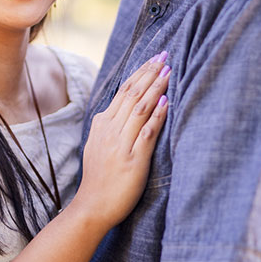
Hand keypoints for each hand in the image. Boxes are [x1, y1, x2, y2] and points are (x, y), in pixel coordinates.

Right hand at [70, 52, 170, 227]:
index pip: (123, 91)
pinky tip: (167, 101)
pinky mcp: (132, 160)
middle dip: (149, 72)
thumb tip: (124, 107)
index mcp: (102, 124)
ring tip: (169, 71)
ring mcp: (120, 144)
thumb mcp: (100, 145)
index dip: (140, 73)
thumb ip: (111, 125)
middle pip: (132, 94)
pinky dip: (157, 115)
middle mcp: (110, 130)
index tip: (154, 58)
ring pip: (139, 108)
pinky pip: (146, 132)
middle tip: (165, 55)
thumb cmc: (100, 178)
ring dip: (155, 88)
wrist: (92, 206)